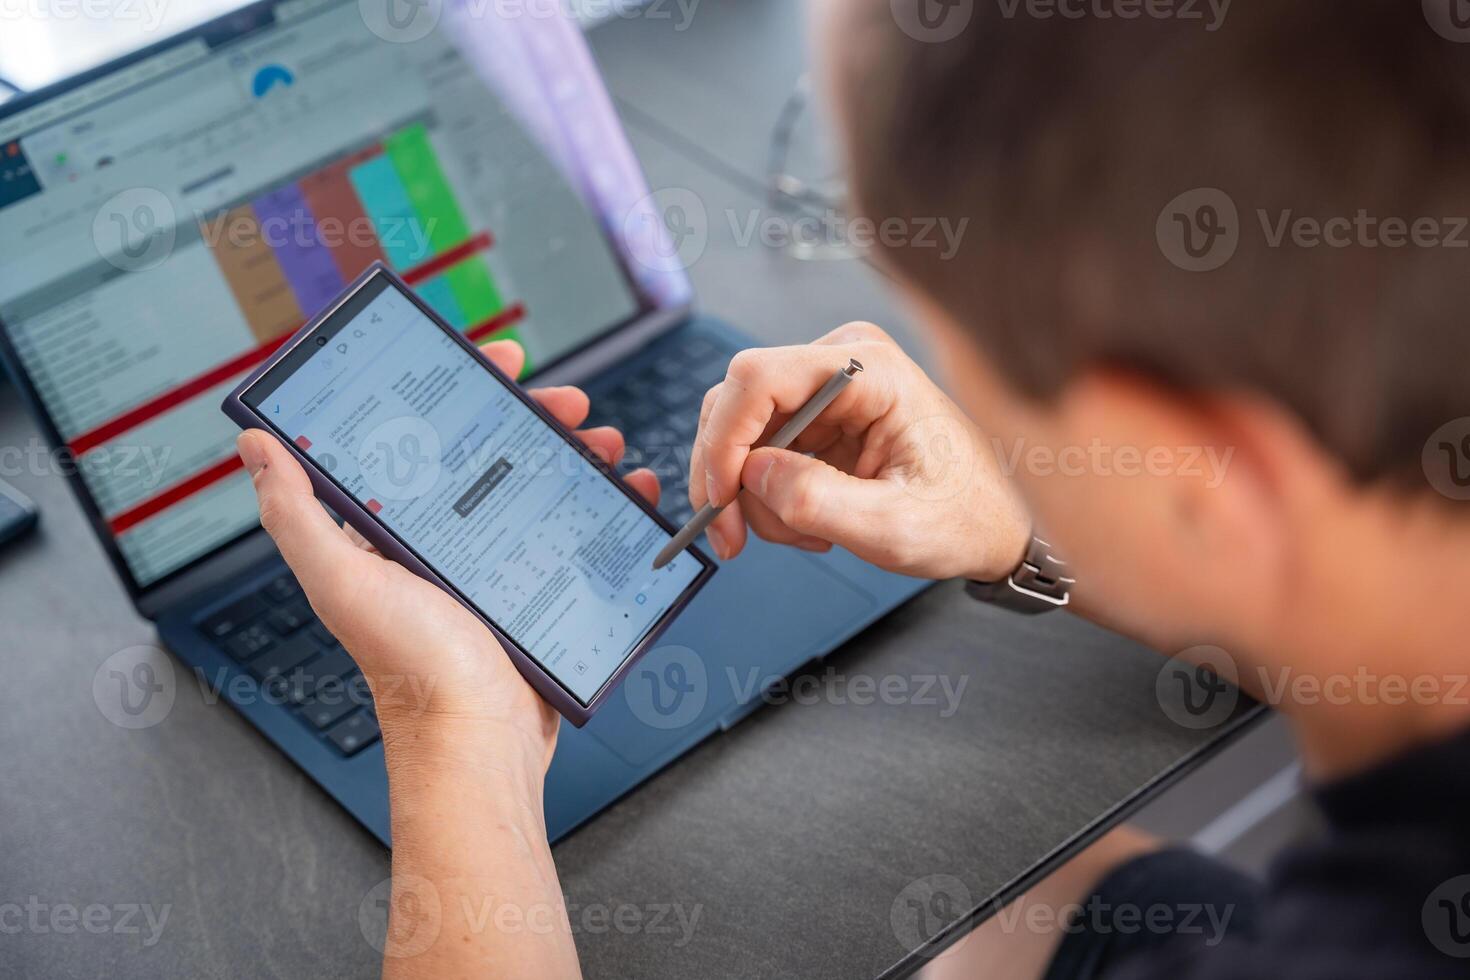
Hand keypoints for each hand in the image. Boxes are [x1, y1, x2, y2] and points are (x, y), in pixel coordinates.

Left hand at [235, 339, 661, 770]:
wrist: (477, 743)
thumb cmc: (408, 668)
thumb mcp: (342, 582)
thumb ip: (296, 514)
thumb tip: (254, 445)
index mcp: (397, 526)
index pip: (426, 434)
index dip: (463, 386)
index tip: (502, 359)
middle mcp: (445, 539)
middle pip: (496, 452)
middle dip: (538, 416)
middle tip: (573, 404)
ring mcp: (496, 564)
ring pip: (542, 486)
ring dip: (578, 455)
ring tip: (609, 446)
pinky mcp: (536, 590)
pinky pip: (576, 534)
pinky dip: (608, 507)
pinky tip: (631, 493)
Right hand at [690, 322, 1029, 581]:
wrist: (996, 522)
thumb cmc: (965, 516)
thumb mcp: (893, 526)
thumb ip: (818, 501)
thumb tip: (749, 477)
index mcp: (870, 368)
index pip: (759, 378)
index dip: (723, 440)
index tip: (719, 500)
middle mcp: (841, 361)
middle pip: (737, 405)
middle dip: (730, 478)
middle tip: (735, 538)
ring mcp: (826, 387)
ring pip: (740, 434)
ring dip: (753, 495)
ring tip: (804, 533)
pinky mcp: (816, 415)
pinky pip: (759, 451)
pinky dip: (767, 495)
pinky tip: (809, 521)